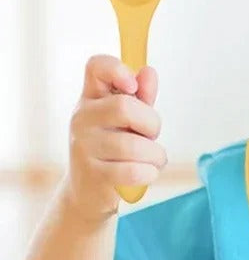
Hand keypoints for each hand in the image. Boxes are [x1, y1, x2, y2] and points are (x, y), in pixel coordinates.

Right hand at [67, 55, 166, 220]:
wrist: (89, 192)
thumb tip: (149, 72)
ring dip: (156, 155)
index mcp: (91, 98)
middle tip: (150, 135)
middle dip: (152, 123)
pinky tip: (146, 173)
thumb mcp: (128, 120)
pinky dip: (150, 173)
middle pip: (125, 107)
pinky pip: (135, 171)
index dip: (117, 69)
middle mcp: (82, 118)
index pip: (96, 67)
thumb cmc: (114, 149)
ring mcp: (84, 147)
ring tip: (152, 159)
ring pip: (135, 145)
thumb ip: (142, 97)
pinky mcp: (93, 175)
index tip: (133, 86)